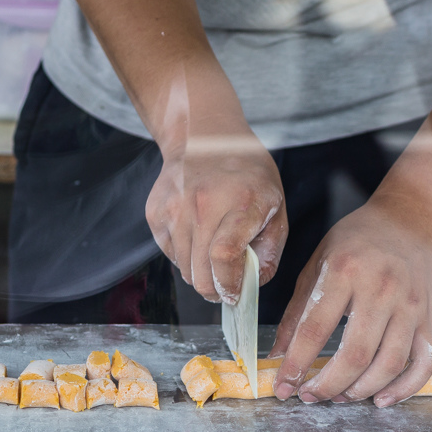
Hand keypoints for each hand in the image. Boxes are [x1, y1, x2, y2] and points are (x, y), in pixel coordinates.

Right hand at [145, 129, 287, 303]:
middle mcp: (202, 204)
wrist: (203, 138)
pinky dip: (185, 256)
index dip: (229, 285)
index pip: (224, 256)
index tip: (235, 293)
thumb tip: (252, 285)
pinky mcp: (155, 214)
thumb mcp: (275, 207)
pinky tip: (197, 234)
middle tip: (227, 284)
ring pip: (184, 270)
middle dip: (215, 289)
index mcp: (239, 202)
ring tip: (213, 251)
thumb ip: (269, 251)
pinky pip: (170, 255)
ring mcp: (174, 209)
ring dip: (201, 272)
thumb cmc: (246, 174)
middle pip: (200, 274)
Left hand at [268, 200, 431, 406]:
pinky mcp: (428, 319)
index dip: (296, 364)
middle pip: (355, 354)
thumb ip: (297, 313)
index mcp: (343, 272)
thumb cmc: (354, 243)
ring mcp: (409, 306)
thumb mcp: (316, 265)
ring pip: (389, 364)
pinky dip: (405, 388)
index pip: (315, 329)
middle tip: (309, 396)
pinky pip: (424, 363)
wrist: (407, 222)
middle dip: (328, 385)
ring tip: (338, 397)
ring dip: (360, 390)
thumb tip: (277, 357)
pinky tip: (381, 399)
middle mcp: (380, 290)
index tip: (282, 387)